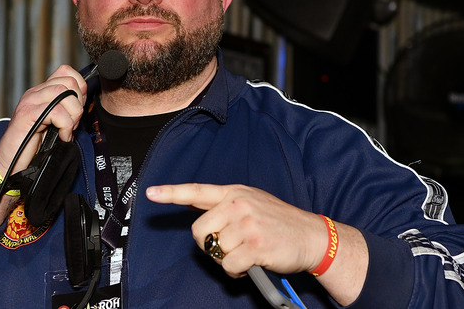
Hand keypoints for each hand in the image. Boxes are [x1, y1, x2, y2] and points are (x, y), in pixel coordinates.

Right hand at [0, 65, 87, 174]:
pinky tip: (61, 136)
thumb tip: (83, 102)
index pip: (66, 72)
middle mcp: (35, 93)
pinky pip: (57, 112)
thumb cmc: (31, 146)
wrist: (9, 162)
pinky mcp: (28, 114)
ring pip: (64, 93)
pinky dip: (65, 126)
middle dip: (78, 104)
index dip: (80, 88)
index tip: (79, 107)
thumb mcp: (54, 124)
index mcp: (41, 93)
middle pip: (69, 82)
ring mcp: (30, 102)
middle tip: (73, 123)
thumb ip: (65, 110)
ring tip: (67, 130)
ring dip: (72, 115)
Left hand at [145, 183, 326, 276]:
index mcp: (235, 192)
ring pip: (215, 250)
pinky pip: (228, 264)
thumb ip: (224, 205)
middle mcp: (239, 204)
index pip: (197, 191)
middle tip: (228, 247)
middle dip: (209, 244)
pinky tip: (250, 264)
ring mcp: (247, 224)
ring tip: (246, 253)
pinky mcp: (255, 244)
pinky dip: (236, 271)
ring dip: (227, 259)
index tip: (151, 193)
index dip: (171, 193)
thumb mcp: (252, 202)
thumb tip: (194, 207)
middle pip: (199, 231)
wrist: (312, 236)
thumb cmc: (280, 222)